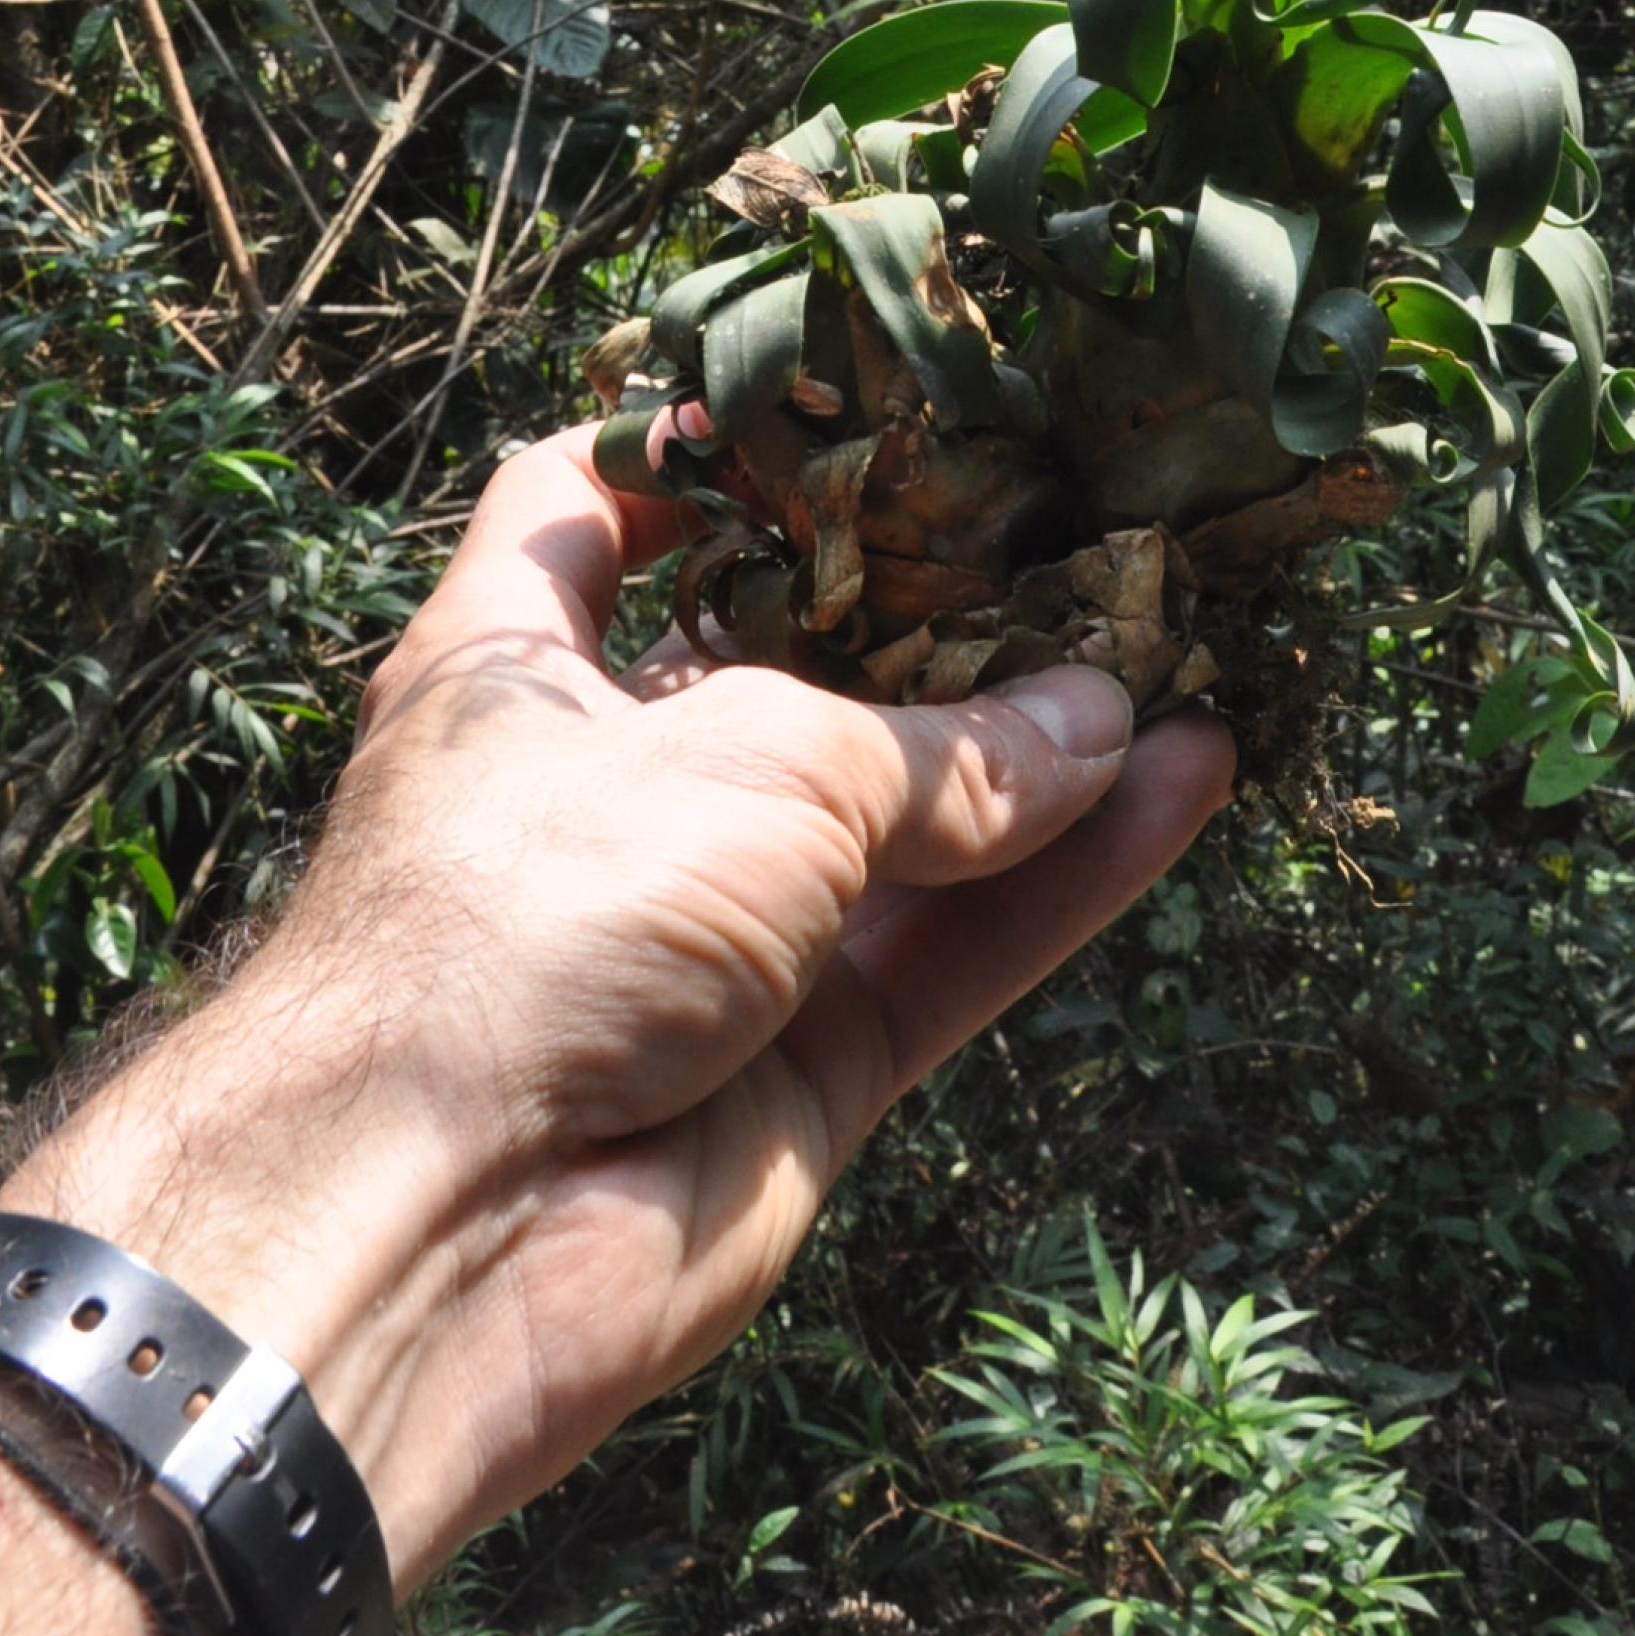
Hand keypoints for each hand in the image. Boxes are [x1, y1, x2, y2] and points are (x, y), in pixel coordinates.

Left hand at [23, 426, 1234, 1586]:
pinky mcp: (804, 1064)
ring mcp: (711, 934)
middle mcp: (610, 786)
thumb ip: (937, 743)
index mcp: (519, 666)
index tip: (842, 406)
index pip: (589, 510)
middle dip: (936, 610)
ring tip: (1186, 646)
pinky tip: (1186, 785)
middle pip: (796, 667)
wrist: (448, 1228)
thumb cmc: (535, 909)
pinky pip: (957, 951)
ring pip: (908, 823)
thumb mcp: (746, 760)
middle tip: (1084, 526)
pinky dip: (1069, 880)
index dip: (697, 451)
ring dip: (1044, 750)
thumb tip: (1106, 716)